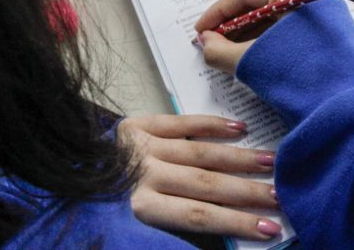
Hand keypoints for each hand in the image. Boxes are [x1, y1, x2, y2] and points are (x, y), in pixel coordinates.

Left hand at [119, 114, 281, 239]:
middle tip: (281, 194)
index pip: (199, 216)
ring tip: (272, 163)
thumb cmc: (113, 213)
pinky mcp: (138, 124)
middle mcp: (142, 175)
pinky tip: (241, 129)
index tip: (271, 228)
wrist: (72, 180)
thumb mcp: (141, 228)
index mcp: (142, 208)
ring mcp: (140, 147)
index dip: (237, 222)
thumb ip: (182, 225)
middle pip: (205, 184)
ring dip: (239, 158)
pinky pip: (182, 123)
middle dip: (247, 191)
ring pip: (199, 153)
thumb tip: (230, 232)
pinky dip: (212, 125)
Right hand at [194, 0, 319, 73]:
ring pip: (273, 19)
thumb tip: (204, 43)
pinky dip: (266, 42)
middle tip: (210, 45)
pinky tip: (250, 58)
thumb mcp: (256, 61)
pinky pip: (287, 30)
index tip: (199, 31)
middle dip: (232, 26)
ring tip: (226, 55)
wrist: (353, 104)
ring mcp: (319, 13)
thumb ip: (221, 51)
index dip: (217, 12)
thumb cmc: (305, 75)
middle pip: (260, 4)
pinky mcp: (325, 32)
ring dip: (247, 36)